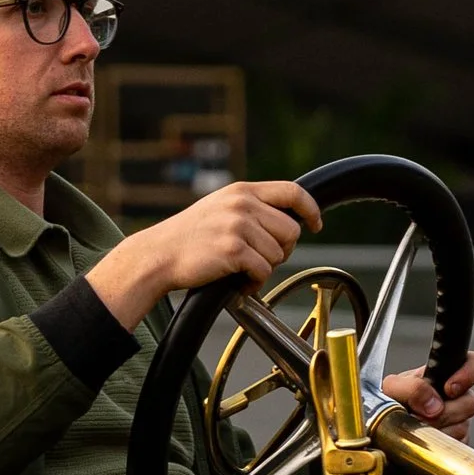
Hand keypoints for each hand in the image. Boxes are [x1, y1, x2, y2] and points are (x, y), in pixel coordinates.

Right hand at [86, 180, 322, 333]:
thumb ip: (251, 207)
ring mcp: (238, 226)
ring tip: (241, 271)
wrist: (157, 255)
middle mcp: (242, 204)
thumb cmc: (189, 237)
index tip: (315, 224)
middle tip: (260, 260)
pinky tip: (237, 283)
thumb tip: (289, 220)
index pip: (292, 191)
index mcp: (242, 190)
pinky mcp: (233, 250)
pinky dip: (254, 283)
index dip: (310, 209)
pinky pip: (263, 271)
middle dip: (282, 250)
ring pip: (278, 254)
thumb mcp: (220, 208)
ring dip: (264, 269)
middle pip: (291, 230)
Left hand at [382, 348, 473, 437]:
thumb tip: (434, 404)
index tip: (449, 389)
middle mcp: (456, 395)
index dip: (470, 374)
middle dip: (445, 412)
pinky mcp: (457, 440)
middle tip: (423, 416)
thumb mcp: (393, 388)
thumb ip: (412, 388)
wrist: (385, 429)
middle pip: (471, 403)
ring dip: (439, 429)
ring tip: (419, 427)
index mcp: (445, 374)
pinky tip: (425, 439)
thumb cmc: (390, 402)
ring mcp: (458, 419)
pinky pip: (458, 445)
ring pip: (463, 426)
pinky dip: (439, 444)